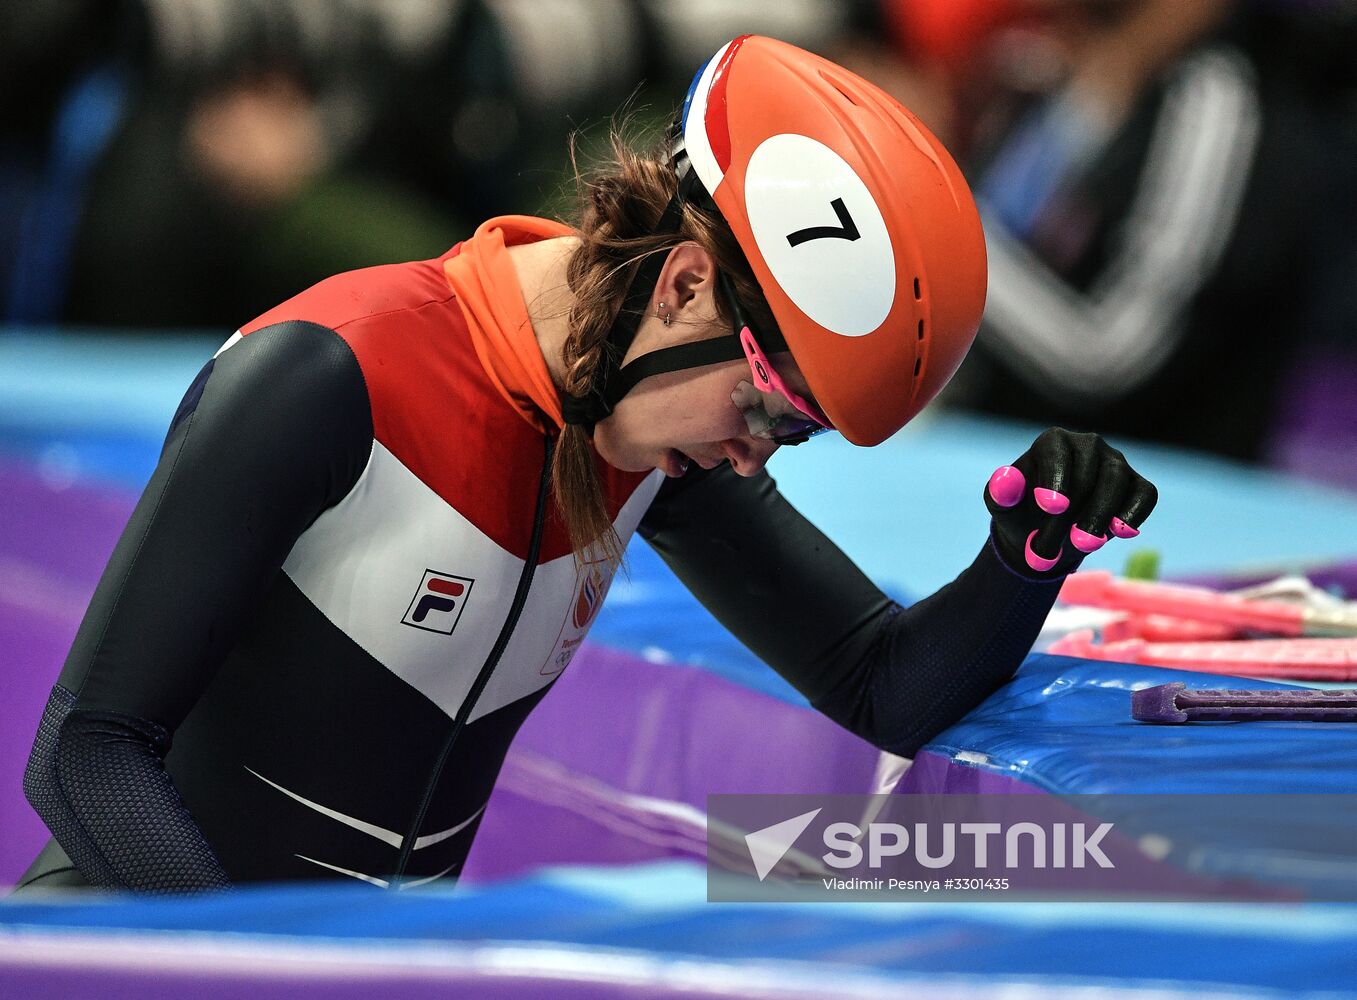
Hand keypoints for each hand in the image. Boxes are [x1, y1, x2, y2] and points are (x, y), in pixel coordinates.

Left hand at [984, 428, 1157, 579]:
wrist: (1046, 534)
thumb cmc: (1022, 513)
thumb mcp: (1002, 507)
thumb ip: (1001, 494)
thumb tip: (1006, 479)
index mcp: (1052, 442)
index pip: (1057, 452)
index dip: (1055, 479)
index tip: (1050, 508)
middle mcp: (1088, 445)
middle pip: (1087, 473)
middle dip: (1070, 514)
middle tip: (1052, 547)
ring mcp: (1116, 463)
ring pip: (1116, 482)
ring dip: (1099, 517)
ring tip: (1083, 546)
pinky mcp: (1137, 484)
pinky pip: (1145, 494)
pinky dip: (1134, 513)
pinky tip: (1121, 533)